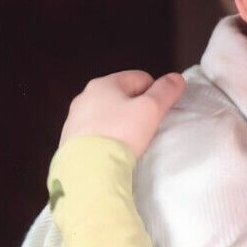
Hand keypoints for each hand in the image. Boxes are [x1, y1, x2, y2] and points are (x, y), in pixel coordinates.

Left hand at [59, 70, 184, 157]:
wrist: (89, 168)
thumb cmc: (122, 133)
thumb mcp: (150, 110)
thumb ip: (165, 91)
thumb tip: (177, 77)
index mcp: (105, 83)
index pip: (139, 78)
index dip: (155, 93)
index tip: (159, 113)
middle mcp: (85, 95)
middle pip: (120, 96)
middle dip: (135, 108)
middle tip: (146, 128)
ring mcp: (75, 117)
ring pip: (106, 114)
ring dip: (119, 123)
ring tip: (128, 142)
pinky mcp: (69, 138)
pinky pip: (94, 132)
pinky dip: (105, 137)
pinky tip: (111, 151)